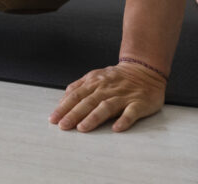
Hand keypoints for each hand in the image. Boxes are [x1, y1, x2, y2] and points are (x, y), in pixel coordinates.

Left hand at [48, 62, 165, 132]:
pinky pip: (131, 112)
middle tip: (63, 126)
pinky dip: (124, 120)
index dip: (64, 107)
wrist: (144, 70)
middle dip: (74, 114)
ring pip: (106, 106)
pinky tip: (116, 128)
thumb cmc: (116, 78)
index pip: (76, 95)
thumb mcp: (95, 77)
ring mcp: (123, 96)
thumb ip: (79, 87)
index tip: (53, 119)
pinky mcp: (138, 103)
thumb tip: (63, 99)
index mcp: (95, 82)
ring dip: (94, 117)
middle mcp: (107, 88)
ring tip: (82, 128)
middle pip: (88, 101)